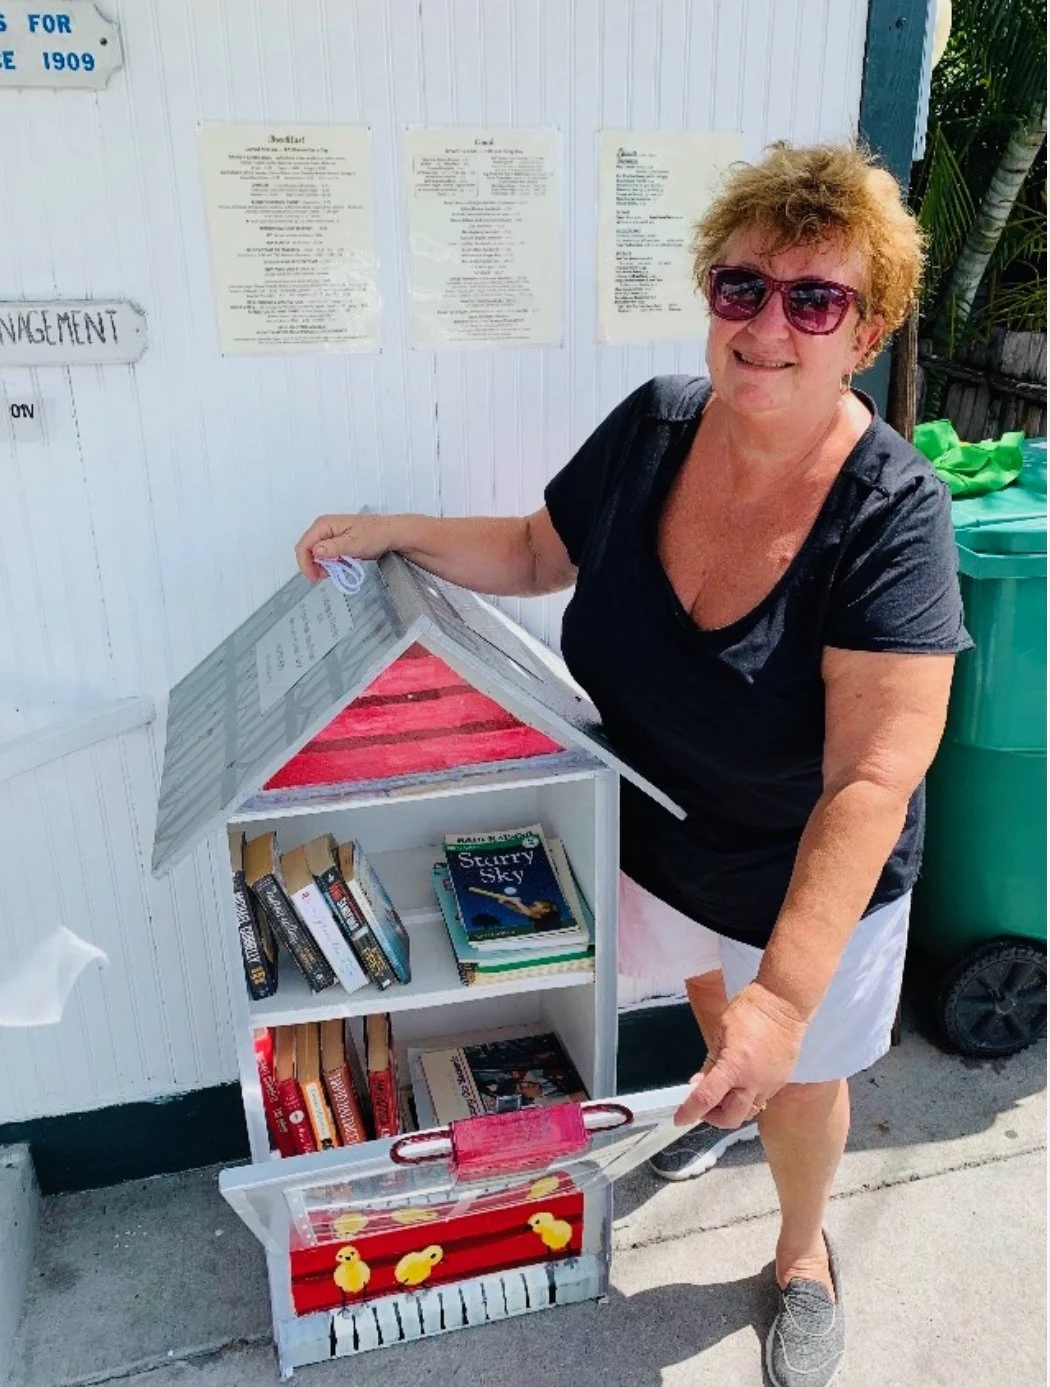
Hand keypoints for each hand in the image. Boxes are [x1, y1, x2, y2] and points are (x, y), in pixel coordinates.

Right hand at [294, 514, 394, 581]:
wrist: (391, 534)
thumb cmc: (375, 535)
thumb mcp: (353, 543)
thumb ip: (333, 548)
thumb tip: (315, 552)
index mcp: (324, 525)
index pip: (304, 545)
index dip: (305, 563)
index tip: (313, 577)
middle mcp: (324, 527)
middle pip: (307, 549)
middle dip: (311, 565)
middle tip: (322, 578)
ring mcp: (330, 534)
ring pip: (315, 553)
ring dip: (320, 565)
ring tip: (331, 573)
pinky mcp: (336, 541)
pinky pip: (325, 554)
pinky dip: (328, 563)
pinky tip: (336, 568)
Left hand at [673, 982, 808, 1128]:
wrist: (784, 1004)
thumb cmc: (749, 1011)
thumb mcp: (721, 1032)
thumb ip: (710, 1062)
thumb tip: (697, 1084)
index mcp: (735, 1066)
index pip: (707, 1098)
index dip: (690, 1111)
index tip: (680, 1119)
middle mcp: (754, 1082)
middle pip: (732, 1118)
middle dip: (714, 1117)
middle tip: (704, 1105)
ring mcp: (771, 1085)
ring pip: (748, 1111)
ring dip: (732, 1108)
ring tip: (723, 1092)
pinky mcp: (781, 1082)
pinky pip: (761, 1099)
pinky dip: (747, 1096)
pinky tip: (741, 1081)